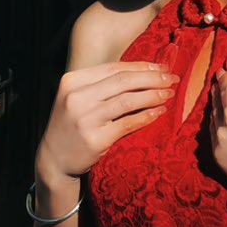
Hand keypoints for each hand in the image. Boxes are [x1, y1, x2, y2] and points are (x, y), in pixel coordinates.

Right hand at [35, 61, 177, 192]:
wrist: (54, 160)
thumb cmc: (73, 124)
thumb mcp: (78, 98)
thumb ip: (102, 84)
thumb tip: (145, 70)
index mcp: (72, 81)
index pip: (114, 68)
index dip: (142, 66)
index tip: (162, 67)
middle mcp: (77, 98)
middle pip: (124, 81)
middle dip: (153, 78)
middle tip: (172, 78)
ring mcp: (85, 119)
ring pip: (128, 100)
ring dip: (153, 95)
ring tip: (169, 94)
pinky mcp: (95, 140)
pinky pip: (128, 124)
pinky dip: (147, 116)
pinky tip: (159, 112)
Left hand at [208, 66, 226, 211]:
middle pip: (224, 89)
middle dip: (224, 79)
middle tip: (221, 73)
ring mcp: (221, 133)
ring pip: (215, 110)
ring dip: (217, 100)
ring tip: (216, 92)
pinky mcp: (216, 152)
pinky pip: (213, 132)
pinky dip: (217, 123)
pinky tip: (218, 120)